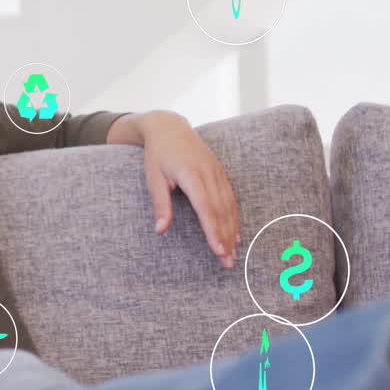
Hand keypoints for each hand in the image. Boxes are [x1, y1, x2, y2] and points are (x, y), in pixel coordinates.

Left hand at [138, 112, 239, 269]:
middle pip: (220, 211)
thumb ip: (160, 204)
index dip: (213, 230)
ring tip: (232, 254)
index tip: (217, 250)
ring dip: (232, 231)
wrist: (169, 128)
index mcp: (191, 174)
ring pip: (228, 206)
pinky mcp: (220, 173)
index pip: (205, 207)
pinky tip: (235, 234)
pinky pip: (230, 198)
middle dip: (225, 238)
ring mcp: (216, 172)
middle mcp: (208, 174)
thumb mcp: (154, 178)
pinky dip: (234, 217)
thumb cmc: (158, 155)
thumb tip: (160, 230)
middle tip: (227, 262)